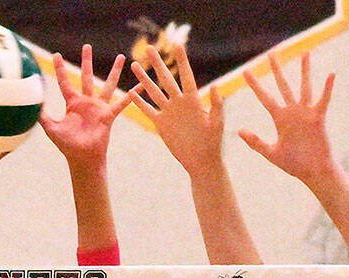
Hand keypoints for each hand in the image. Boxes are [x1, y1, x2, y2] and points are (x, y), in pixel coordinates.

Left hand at [39, 44, 133, 168]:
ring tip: (122, 57)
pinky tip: (140, 85)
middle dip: (86, 61)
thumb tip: (32, 105)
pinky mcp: (108, 115)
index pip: (64, 82)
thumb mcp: (52, 128)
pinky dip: (132, 96)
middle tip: (87, 46)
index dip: (60, 69)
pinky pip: (122, 103)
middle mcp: (86, 102)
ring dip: (114, 71)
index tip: (57, 54)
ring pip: (108, 85)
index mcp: (73, 104)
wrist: (82, 159)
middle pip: (86, 77)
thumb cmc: (67, 146)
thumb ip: (43, 116)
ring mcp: (98, 108)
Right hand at [130, 42, 222, 176]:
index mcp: (193, 99)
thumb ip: (215, 104)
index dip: (181, 60)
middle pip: (166, 79)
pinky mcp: (161, 124)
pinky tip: (132, 92)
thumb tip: (214, 86)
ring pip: (154, 91)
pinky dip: (140, 102)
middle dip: (157, 63)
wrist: (201, 160)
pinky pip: (148, 110)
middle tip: (149, 47)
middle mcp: (179, 102)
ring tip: (135, 65)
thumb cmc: (212, 142)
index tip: (176, 45)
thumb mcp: (216, 122)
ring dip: (144, 79)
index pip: (186, 75)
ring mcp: (169, 112)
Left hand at [239, 52, 336, 187]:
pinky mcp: (318, 118)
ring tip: (305, 54)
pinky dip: (327, 88)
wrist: (312, 171)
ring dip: (304, 71)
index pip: (265, 98)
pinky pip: (323, 100)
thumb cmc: (293, 164)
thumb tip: (239, 130)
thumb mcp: (271, 152)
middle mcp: (292, 112)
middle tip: (270, 54)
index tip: (245, 72)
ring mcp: (306, 113)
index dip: (255, 85)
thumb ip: (255, 142)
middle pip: (283, 86)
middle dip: (276, 70)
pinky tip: (331, 75)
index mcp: (279, 119)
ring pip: (304, 87)